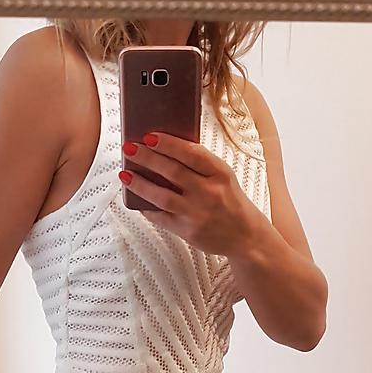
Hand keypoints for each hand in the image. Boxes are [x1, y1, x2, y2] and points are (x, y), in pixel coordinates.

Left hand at [119, 131, 261, 256]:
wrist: (246, 237)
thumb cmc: (231, 202)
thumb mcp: (223, 177)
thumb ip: (201, 165)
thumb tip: (165, 150)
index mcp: (220, 173)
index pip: (191, 153)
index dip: (168, 143)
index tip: (149, 136)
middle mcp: (209, 192)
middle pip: (172, 171)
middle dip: (147, 157)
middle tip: (129, 148)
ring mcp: (198, 213)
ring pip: (162, 195)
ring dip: (140, 184)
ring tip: (125, 174)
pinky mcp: (189, 231)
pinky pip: (161, 218)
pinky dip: (147, 208)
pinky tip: (137, 200)